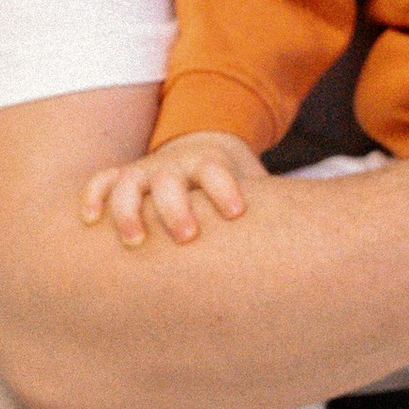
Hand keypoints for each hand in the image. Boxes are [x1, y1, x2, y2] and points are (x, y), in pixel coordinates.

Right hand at [81, 129, 265, 248]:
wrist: (203, 147)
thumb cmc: (234, 188)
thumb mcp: (254, 189)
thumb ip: (274, 214)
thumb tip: (319, 261)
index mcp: (212, 166)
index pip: (218, 173)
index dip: (225, 190)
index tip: (236, 212)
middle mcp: (176, 167)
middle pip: (172, 182)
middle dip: (176, 208)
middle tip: (187, 235)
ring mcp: (147, 171)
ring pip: (130, 184)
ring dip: (130, 210)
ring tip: (132, 240)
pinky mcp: (125, 178)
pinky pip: (102, 182)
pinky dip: (93, 196)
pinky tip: (88, 220)